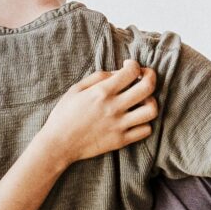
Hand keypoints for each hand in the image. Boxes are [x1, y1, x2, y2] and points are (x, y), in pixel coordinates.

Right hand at [35, 61, 160, 164]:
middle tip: (144, 76)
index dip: (134, 64)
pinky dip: (145, 122)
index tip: (129, 66)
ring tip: (142, 100)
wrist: (58, 144)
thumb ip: (99, 77)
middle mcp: (114, 107)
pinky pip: (145, 130)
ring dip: (151, 101)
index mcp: (102, 92)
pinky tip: (136, 118)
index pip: (132, 71)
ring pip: (152, 110)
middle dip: (151, 76)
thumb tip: (119, 72)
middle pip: (148, 87)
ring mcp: (119, 125)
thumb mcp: (76, 89)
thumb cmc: (64, 114)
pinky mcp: (121, 141)